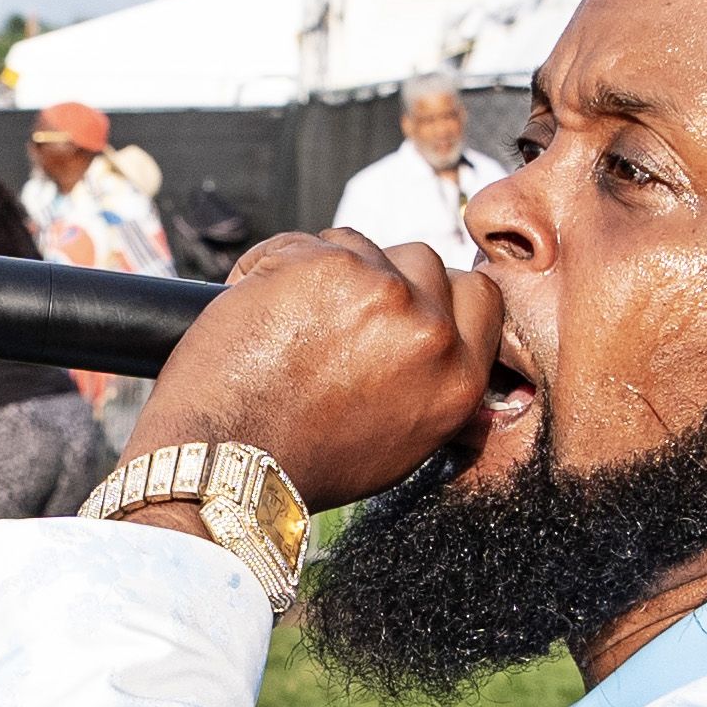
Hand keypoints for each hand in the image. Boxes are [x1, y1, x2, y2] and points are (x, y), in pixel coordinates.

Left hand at [134, 227, 501, 511]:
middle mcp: (430, 333)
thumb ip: (432, 386)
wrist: (229, 464)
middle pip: (422, 260)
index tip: (405, 300)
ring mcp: (379, 293)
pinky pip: (300, 242)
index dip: (438, 291)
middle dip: (382, 276)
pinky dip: (272, 266)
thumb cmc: (302, 463)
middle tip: (335, 317)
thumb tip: (443, 351)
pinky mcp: (324, 266)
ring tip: (290, 326)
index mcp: (458, 377)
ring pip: (359, 244)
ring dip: (326, 270)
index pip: (478, 294)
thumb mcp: (401, 444)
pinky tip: (258, 313)